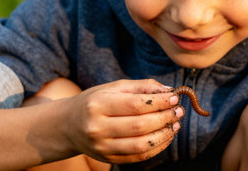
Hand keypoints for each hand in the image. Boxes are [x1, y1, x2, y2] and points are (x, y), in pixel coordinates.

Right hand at [63, 79, 182, 163]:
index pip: (135, 105)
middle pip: (140, 126)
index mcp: (98, 105)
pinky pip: (139, 157)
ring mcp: (102, 147)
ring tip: (175, 124)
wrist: (68, 125)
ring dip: (164, 135)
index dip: (159, 102)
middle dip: (165, 118)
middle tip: (179, 111)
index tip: (175, 97)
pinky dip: (157, 147)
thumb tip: (169, 90)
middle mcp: (97, 128)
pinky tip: (166, 136)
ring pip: (141, 145)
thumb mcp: (113, 87)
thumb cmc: (96, 101)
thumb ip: (141, 87)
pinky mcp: (108, 159)